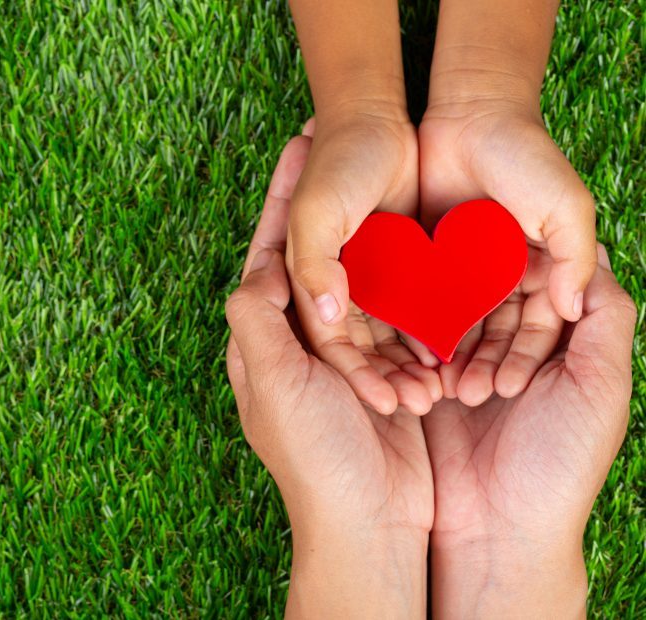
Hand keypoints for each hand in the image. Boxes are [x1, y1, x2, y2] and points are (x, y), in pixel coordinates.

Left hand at [227, 136, 431, 616]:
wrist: (368, 520)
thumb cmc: (313, 454)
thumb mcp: (271, 381)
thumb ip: (258, 318)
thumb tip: (260, 265)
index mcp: (265, 335)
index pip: (272, 251)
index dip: (283, 198)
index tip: (298, 147)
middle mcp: (300, 338)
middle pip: (315, 254)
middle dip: (327, 203)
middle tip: (339, 147)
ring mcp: (342, 352)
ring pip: (359, 279)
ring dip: (372, 238)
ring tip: (386, 185)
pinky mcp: (381, 368)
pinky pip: (394, 314)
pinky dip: (406, 288)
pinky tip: (419, 250)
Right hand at [288, 108, 439, 414]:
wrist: (371, 117)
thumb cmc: (334, 166)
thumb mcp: (312, 215)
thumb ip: (308, 266)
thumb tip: (327, 312)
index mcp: (306, 283)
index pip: (327, 343)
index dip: (353, 375)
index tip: (382, 403)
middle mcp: (335, 287)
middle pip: (359, 347)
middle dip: (385, 378)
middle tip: (416, 407)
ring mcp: (368, 277)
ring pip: (387, 332)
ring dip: (409, 361)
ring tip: (438, 392)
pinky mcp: (398, 264)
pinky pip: (414, 305)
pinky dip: (429, 328)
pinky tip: (452, 355)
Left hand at [419, 100, 597, 403]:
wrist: (470, 114)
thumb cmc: (526, 157)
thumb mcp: (566, 206)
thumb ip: (574, 258)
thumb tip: (572, 311)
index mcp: (537, 274)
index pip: (534, 331)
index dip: (523, 360)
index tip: (508, 388)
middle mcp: (496, 280)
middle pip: (489, 337)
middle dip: (478, 367)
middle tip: (462, 398)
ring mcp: (457, 272)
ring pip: (451, 326)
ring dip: (443, 357)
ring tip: (430, 388)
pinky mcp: (421, 260)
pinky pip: (417, 300)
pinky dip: (413, 326)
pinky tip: (404, 354)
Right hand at [422, 245, 634, 615]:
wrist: (497, 530)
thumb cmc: (559, 462)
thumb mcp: (602, 385)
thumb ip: (607, 315)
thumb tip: (593, 252)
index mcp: (563, 344)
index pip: (546, 283)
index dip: (533, 281)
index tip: (513, 287)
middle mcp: (515, 346)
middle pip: (496, 294)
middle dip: (492, 323)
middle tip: (493, 365)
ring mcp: (469, 361)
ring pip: (457, 316)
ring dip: (461, 346)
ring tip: (471, 394)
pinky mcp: (430, 379)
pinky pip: (422, 344)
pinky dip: (429, 359)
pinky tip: (436, 385)